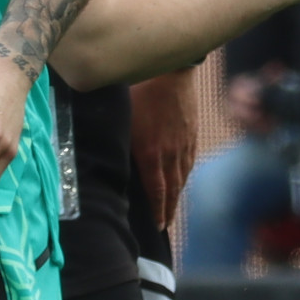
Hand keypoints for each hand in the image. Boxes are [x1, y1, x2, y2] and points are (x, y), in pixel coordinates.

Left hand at [129, 66, 198, 229]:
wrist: (171, 72)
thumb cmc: (139, 92)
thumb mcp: (123, 121)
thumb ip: (120, 145)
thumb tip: (108, 163)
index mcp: (150, 154)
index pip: (156, 191)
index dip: (158, 211)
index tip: (158, 226)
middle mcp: (170, 154)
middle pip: (172, 189)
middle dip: (169, 210)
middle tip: (166, 226)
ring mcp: (184, 144)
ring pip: (182, 177)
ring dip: (177, 195)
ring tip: (173, 208)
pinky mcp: (192, 134)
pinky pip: (190, 161)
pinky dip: (186, 175)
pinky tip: (182, 179)